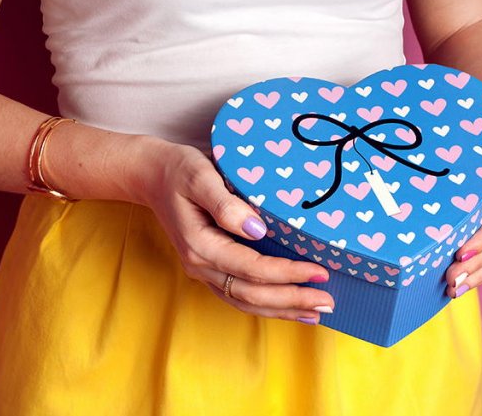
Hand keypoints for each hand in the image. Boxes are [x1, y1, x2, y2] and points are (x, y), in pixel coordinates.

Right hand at [137, 137, 334, 323]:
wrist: (153, 175)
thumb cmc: (179, 170)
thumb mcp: (200, 176)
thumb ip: (225, 204)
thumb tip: (257, 229)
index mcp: (201, 245)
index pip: (252, 269)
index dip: (287, 273)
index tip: (319, 272)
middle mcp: (201, 265)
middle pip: (252, 294)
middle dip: (291, 299)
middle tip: (328, 301)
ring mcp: (203, 271)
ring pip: (246, 301)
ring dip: (282, 309)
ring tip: (316, 311)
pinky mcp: (209, 268)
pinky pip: (239, 295)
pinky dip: (266, 304)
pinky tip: (288, 306)